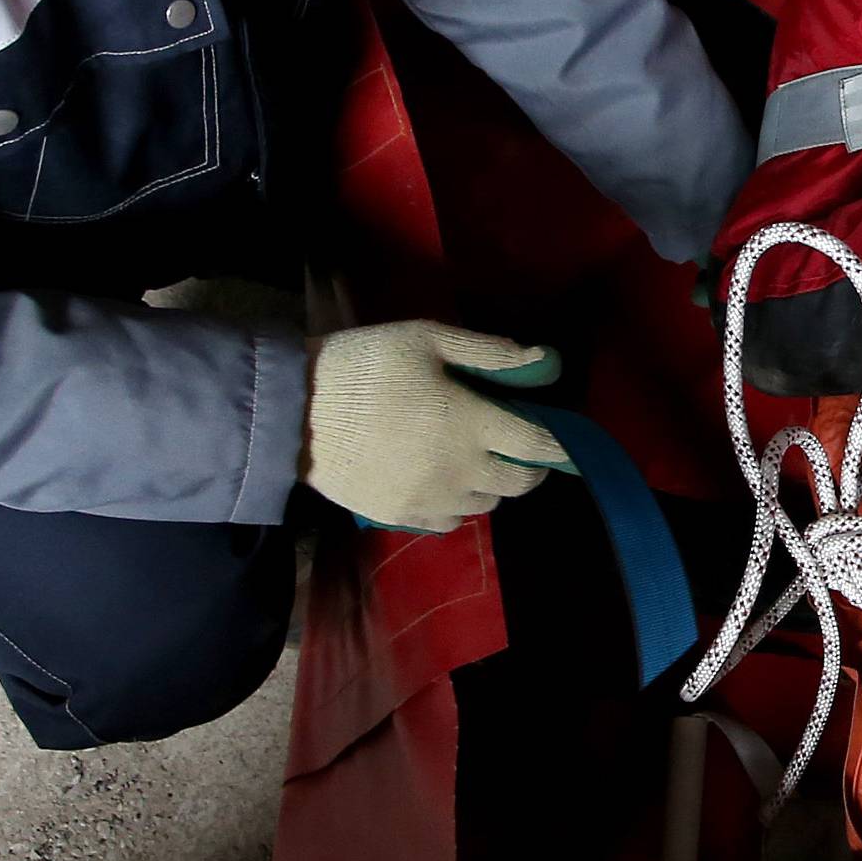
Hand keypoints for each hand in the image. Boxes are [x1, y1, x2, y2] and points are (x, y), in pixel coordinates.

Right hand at [301, 321, 571, 530]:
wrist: (295, 411)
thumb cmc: (365, 364)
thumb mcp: (428, 339)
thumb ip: (490, 352)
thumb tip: (544, 359)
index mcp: (470, 423)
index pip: (538, 444)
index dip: (561, 444)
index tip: (566, 439)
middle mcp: (460, 470)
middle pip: (520, 482)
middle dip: (531, 466)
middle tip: (521, 446)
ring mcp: (431, 499)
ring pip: (487, 504)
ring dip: (493, 484)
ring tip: (477, 459)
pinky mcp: (402, 516)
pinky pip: (451, 522)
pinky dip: (460, 505)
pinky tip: (446, 482)